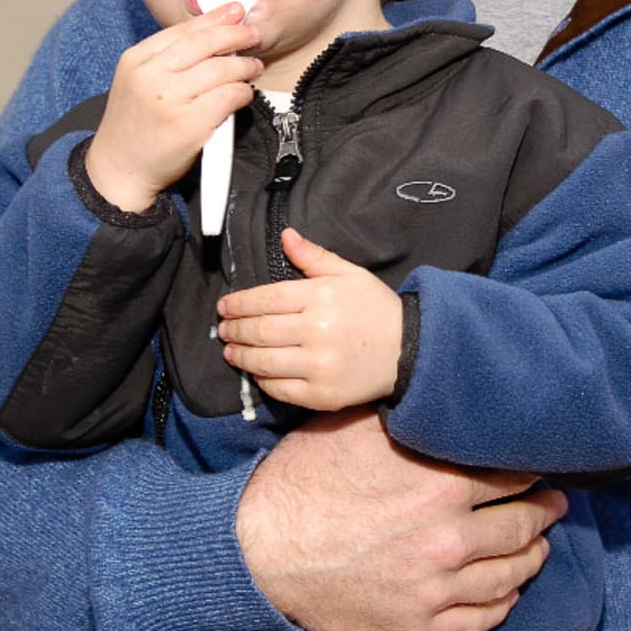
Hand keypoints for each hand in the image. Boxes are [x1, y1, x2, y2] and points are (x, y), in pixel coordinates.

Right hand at [85, 4, 262, 210]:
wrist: (119, 169)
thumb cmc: (136, 124)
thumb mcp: (138, 80)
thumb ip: (168, 58)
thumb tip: (215, 32)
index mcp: (136, 60)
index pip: (183, 29)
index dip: (214, 18)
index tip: (235, 11)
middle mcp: (150, 76)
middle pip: (204, 43)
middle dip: (235, 35)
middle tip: (253, 35)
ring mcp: (169, 100)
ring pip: (221, 69)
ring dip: (244, 66)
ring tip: (253, 68)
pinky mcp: (189, 124)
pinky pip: (228, 96)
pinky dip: (242, 92)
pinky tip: (244, 94)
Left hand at [217, 228, 402, 408]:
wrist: (408, 350)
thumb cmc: (375, 307)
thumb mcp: (349, 274)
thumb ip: (314, 257)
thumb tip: (286, 235)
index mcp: (321, 296)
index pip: (266, 299)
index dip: (239, 303)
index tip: (224, 306)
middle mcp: (317, 331)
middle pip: (260, 330)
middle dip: (234, 329)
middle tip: (223, 329)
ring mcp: (319, 366)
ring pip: (263, 362)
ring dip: (241, 356)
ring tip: (231, 351)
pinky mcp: (322, 394)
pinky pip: (280, 389)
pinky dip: (262, 381)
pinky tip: (257, 372)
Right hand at [236, 407, 566, 630]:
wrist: (261, 548)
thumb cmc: (307, 478)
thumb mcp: (359, 427)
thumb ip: (410, 414)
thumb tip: (442, 389)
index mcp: (439, 482)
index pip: (512, 472)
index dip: (531, 464)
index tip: (539, 458)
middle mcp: (447, 536)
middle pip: (522, 523)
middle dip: (544, 509)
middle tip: (555, 500)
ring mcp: (435, 585)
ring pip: (509, 573)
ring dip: (532, 555)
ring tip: (540, 542)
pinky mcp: (417, 624)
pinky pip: (479, 619)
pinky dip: (502, 603)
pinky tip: (507, 590)